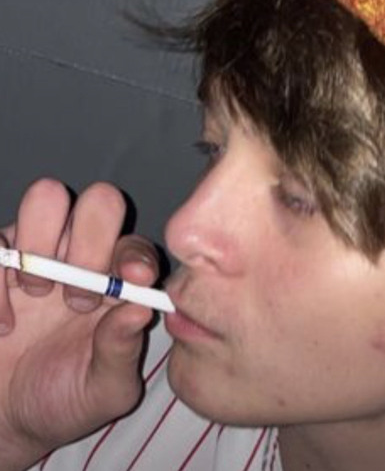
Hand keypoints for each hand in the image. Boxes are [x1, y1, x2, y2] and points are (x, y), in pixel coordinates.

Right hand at [0, 178, 158, 469]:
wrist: (10, 418)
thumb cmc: (68, 400)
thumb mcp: (105, 388)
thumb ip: (122, 350)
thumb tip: (140, 309)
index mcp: (119, 282)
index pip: (136, 244)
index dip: (134, 253)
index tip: (130, 278)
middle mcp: (83, 255)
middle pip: (99, 201)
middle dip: (91, 241)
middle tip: (78, 300)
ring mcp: (37, 252)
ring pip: (47, 197)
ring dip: (44, 244)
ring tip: (38, 294)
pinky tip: (4, 327)